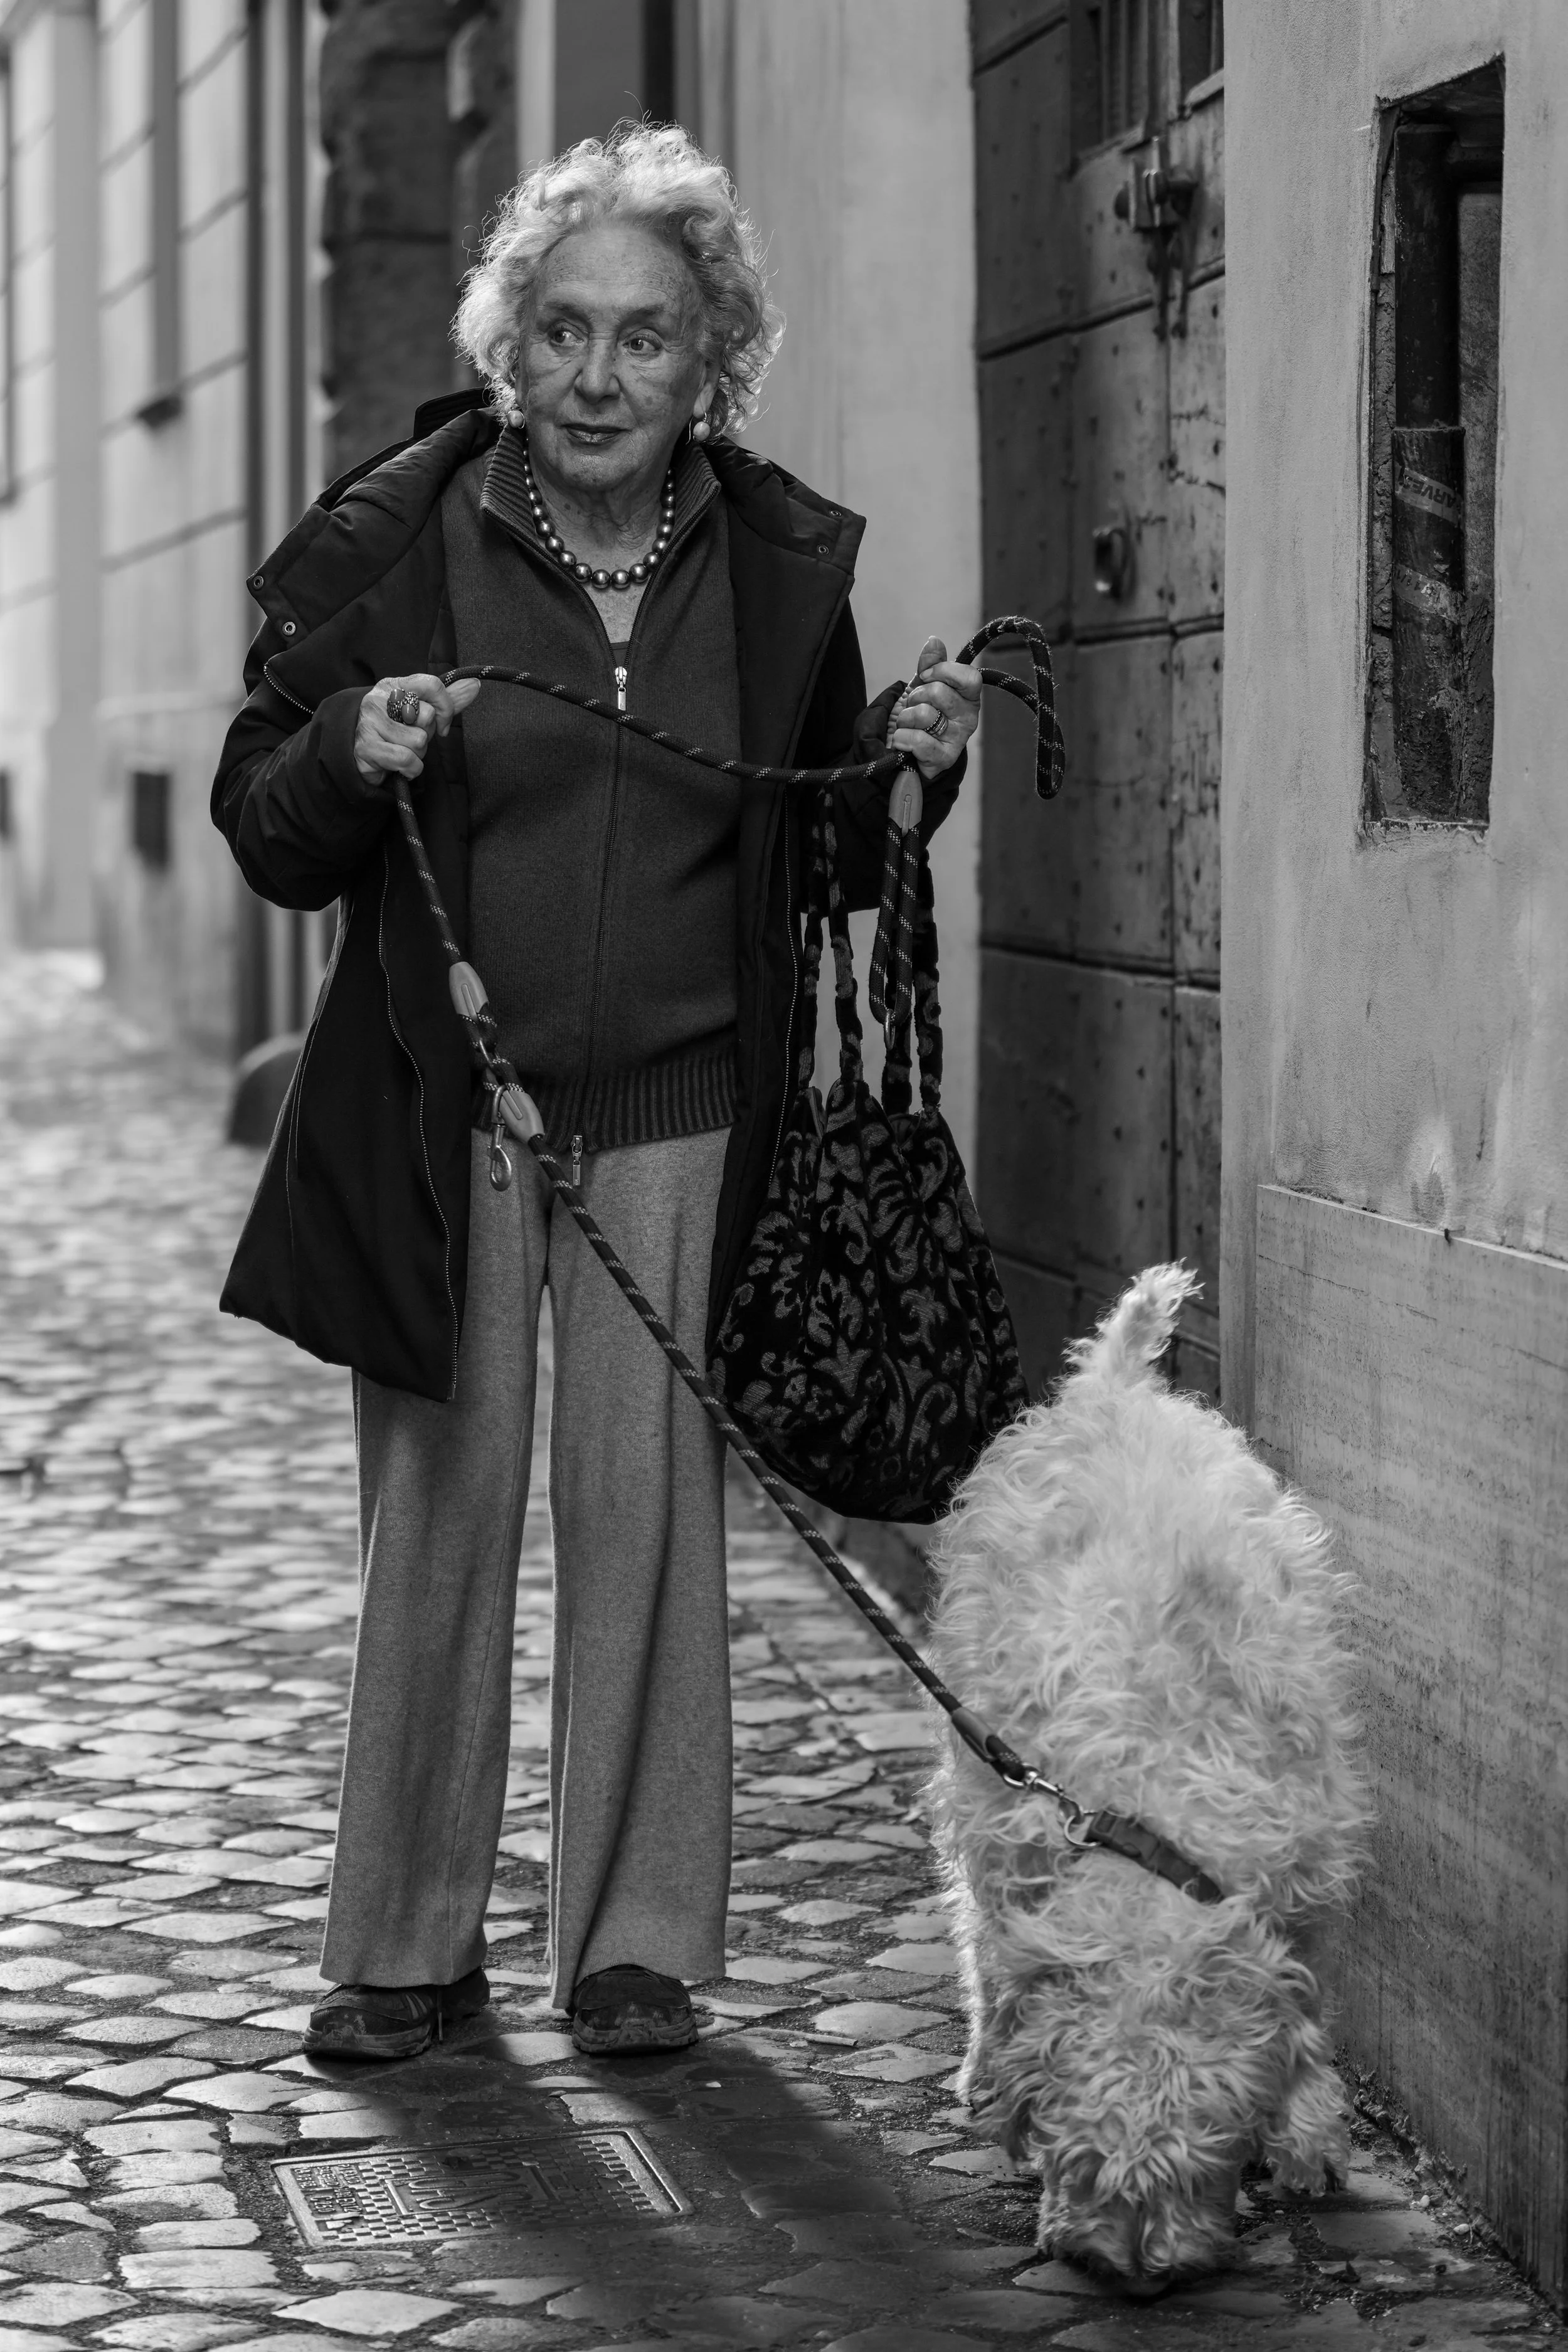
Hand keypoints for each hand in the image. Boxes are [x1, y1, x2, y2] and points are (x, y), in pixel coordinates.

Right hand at [353, 673, 482, 785]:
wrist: (360, 756)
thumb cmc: (396, 732)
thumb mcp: (421, 712)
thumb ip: (448, 700)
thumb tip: (475, 684)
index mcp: (394, 685)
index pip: (432, 685)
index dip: (445, 708)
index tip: (441, 726)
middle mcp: (378, 699)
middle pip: (427, 716)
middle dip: (426, 735)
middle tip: (410, 739)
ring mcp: (369, 722)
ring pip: (418, 741)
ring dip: (417, 755)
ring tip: (401, 751)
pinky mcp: (366, 747)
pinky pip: (407, 760)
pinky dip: (410, 769)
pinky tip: (399, 767)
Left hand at [888, 635, 981, 780]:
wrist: (907, 748)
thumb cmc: (920, 713)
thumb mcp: (923, 685)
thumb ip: (929, 664)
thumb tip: (934, 640)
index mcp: (969, 697)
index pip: (970, 676)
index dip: (943, 671)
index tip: (925, 676)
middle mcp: (969, 718)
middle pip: (939, 692)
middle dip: (915, 696)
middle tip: (914, 705)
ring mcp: (958, 740)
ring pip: (924, 715)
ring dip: (905, 718)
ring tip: (908, 724)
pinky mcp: (944, 759)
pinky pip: (916, 739)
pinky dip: (902, 738)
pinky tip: (904, 742)